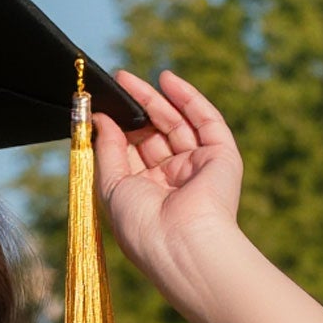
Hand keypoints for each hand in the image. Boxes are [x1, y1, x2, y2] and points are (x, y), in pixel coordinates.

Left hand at [91, 67, 245, 302]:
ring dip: (156, 99)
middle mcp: (173, 181)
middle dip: (136, 109)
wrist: (181, 243)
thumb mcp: (111, 186)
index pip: (132, 154)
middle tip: (117, 83)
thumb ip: (106, 150)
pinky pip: (206, 120)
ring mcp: (198, 167)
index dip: (119, 129)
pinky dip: (187, 98)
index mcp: (147, 195)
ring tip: (129, 79)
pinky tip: (167, 79)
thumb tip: (100, 119)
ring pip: (177, 123)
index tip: (101, 107)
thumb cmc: (141, 225)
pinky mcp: (221, 156)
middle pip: (154, 135)